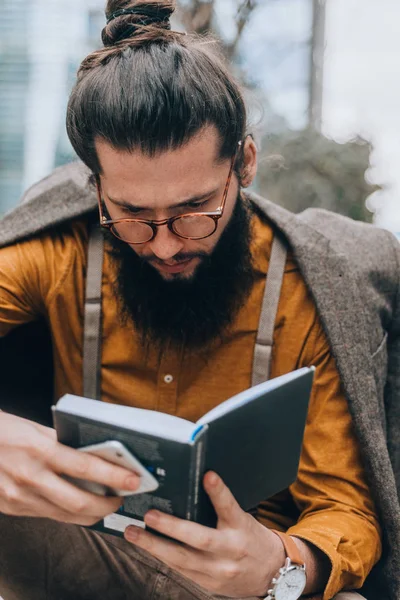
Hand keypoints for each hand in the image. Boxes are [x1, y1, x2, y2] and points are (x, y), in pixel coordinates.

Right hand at [0, 412, 139, 524]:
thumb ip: (63, 444)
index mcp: (39, 450)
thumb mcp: (35, 429)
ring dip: (91, 513)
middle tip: (121, 497)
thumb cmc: (3, 431)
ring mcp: (19, 498)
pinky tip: (78, 505)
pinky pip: (48, 516)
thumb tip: (94, 454)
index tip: (133, 480)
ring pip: (66, 516)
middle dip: (107, 504)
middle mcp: (30, 477)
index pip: (85, 467)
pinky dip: (68, 513)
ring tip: (105, 503)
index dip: (114, 476)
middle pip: (79, 503)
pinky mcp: (12, 509)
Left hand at [124, 472, 284, 597]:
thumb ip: (222, 506)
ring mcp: (218, 570)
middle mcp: (231, 550)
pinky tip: (146, 547)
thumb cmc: (252, 539)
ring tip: (133, 533)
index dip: (219, 492)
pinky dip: (162, 557)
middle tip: (149, 515)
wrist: (270, 574)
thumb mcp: (243, 518)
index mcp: (241, 527)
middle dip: (171, 527)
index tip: (208, 475)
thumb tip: (199, 481)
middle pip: (200, 539)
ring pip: (182, 559)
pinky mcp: (208, 584)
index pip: (230, 506)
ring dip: (154, 546)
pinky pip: (181, 570)